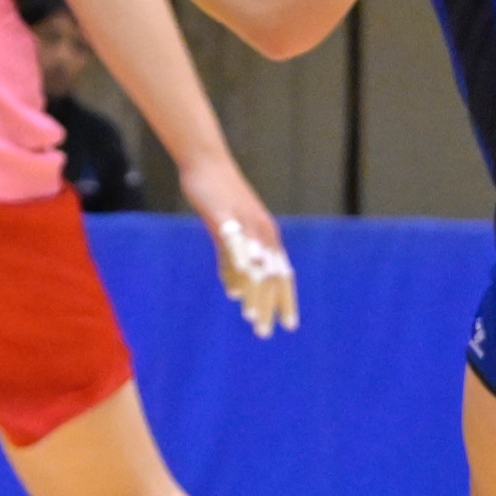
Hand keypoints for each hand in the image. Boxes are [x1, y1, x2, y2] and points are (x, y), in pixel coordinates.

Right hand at [179, 153, 298, 338]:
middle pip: (271, 277)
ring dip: (254, 296)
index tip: (288, 325)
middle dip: (269, 307)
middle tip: (266, 332)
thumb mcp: (228, 234)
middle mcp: (262, 233)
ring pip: (254, 267)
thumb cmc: (218, 195)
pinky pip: (232, 249)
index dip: (285, 300)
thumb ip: (232, 263)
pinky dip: (236, 269)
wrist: (207, 163)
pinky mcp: (224, 219)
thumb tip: (235, 293)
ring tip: (251, 319)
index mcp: (266, 236)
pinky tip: (234, 288)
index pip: (282, 275)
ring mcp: (245, 226)